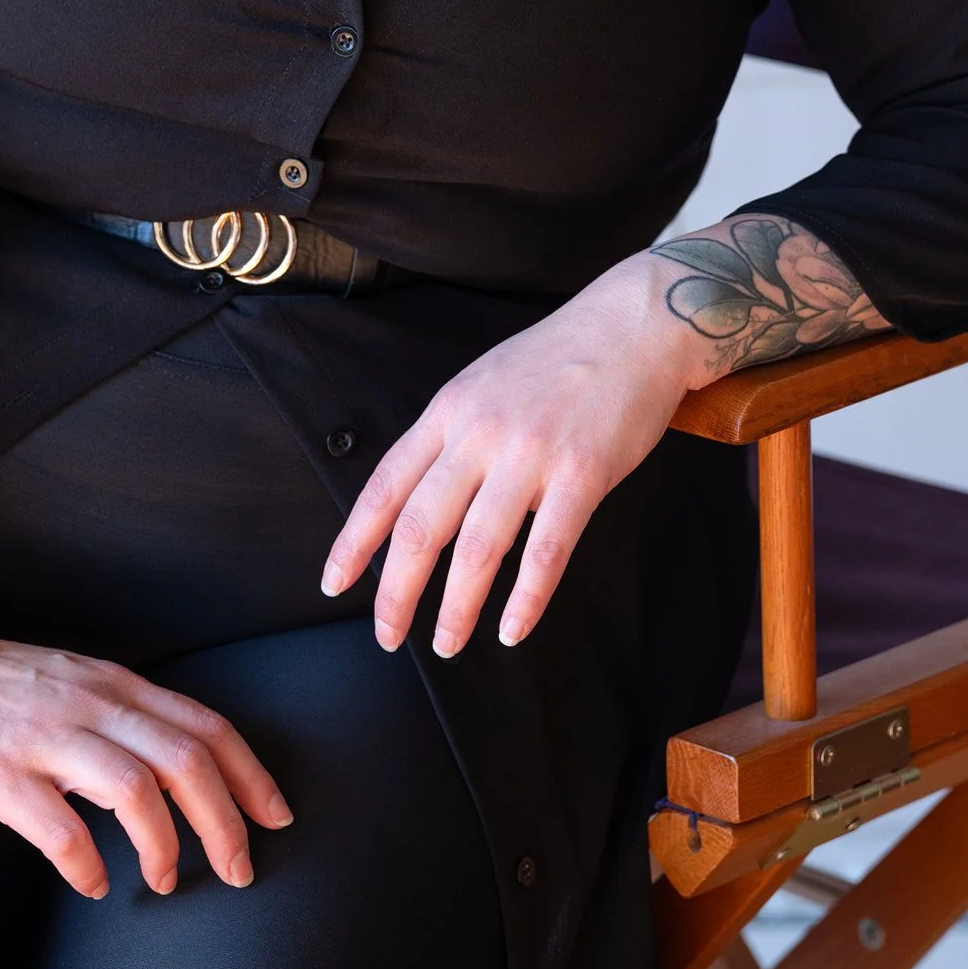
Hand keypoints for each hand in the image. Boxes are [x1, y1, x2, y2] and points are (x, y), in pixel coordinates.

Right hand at [0, 522, 292, 900]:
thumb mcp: (75, 687)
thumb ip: (124, 721)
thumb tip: (181, 780)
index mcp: (114, 686)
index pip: (205, 727)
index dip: (251, 776)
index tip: (276, 819)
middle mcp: (89, 704)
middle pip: (186, 761)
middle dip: (226, 822)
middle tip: (238, 869)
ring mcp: (43, 736)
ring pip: (135, 790)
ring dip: (164, 845)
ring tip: (165, 878)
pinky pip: (59, 828)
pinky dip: (88, 863)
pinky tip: (93, 883)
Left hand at [322, 250, 703, 657]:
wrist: (634, 325)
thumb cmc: (558, 360)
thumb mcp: (481, 385)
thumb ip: (449, 438)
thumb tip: (414, 500)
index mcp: (447, 413)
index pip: (384, 488)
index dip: (353, 542)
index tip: (334, 583)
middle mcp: (479, 434)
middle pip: (420, 527)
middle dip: (395, 592)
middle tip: (388, 635)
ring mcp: (531, 454)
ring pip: (477, 548)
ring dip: (456, 607)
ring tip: (447, 643)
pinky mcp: (583, 472)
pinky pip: (547, 549)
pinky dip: (526, 599)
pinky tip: (512, 630)